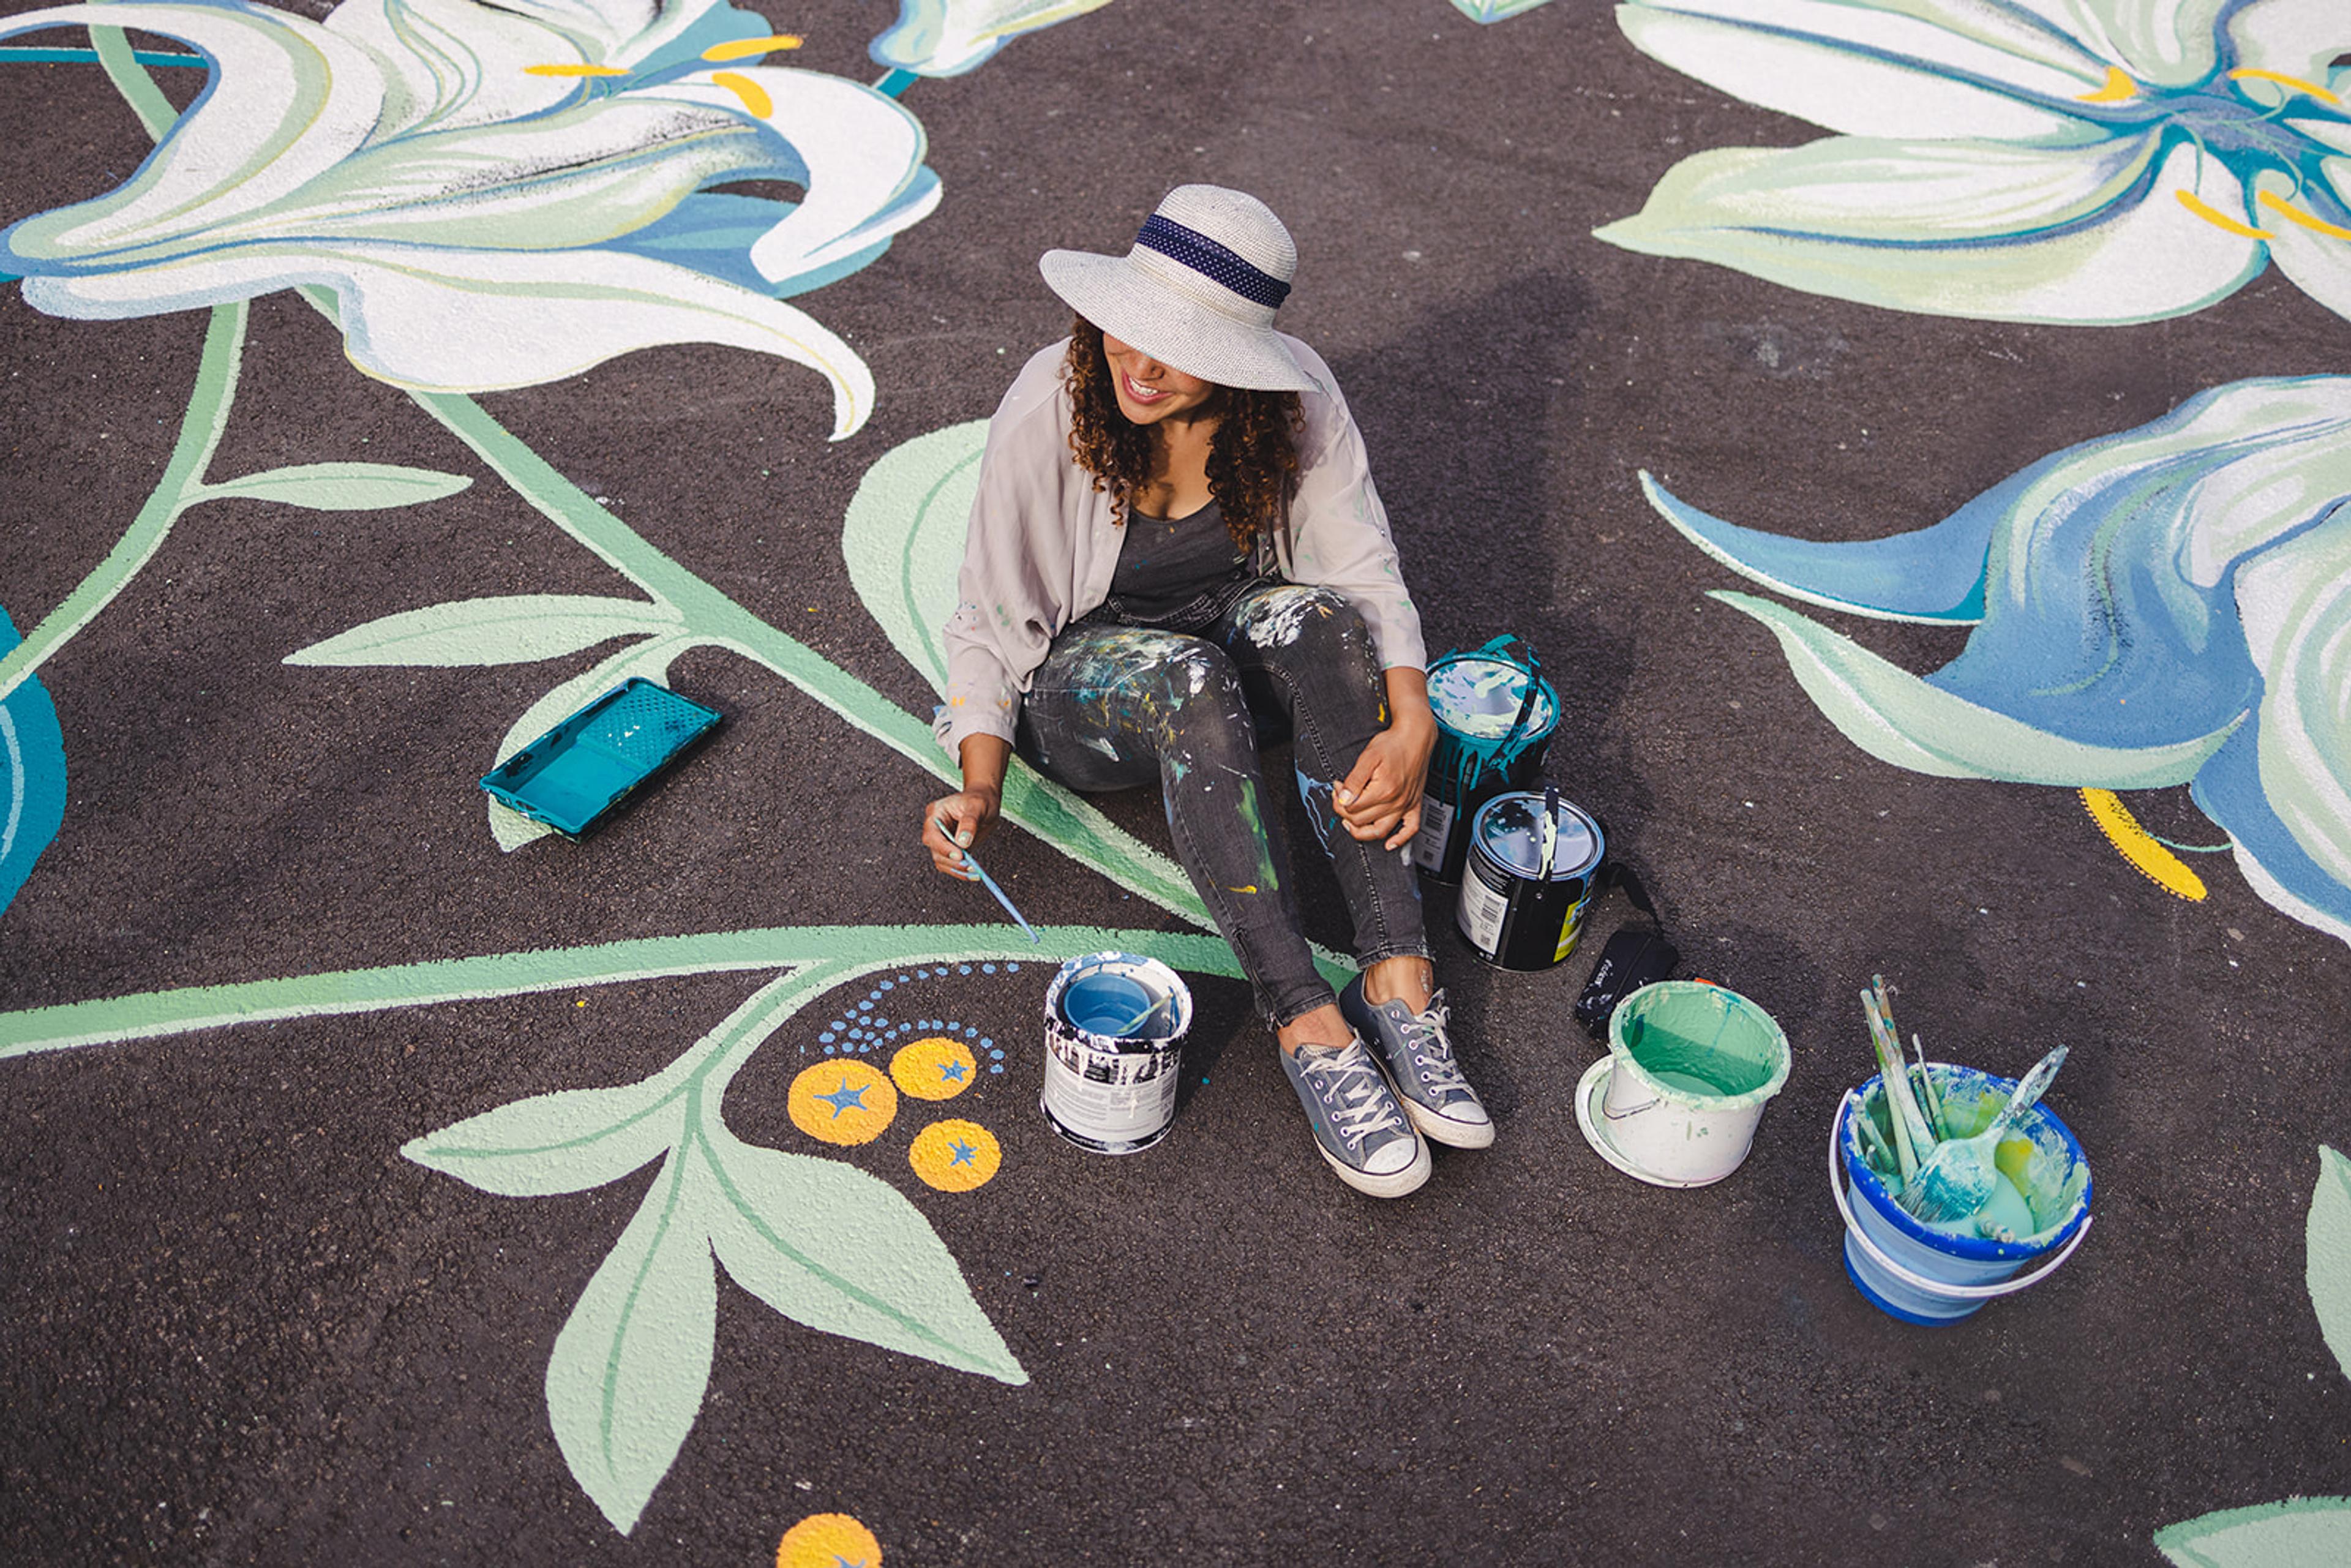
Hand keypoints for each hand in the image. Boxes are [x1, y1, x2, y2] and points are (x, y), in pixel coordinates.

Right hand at [923, 786, 999, 878]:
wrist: (985, 800)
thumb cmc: (980, 799)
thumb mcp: (977, 806)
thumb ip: (969, 823)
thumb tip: (963, 843)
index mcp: (936, 814)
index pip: (932, 835)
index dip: (943, 847)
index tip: (960, 855)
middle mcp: (935, 828)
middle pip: (935, 850)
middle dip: (952, 861)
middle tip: (969, 865)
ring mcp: (942, 840)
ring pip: (941, 861)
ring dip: (956, 869)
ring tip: (974, 872)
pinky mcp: (951, 849)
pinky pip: (951, 864)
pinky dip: (961, 871)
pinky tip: (974, 873)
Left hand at [1336, 707, 1435, 849]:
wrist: (1415, 737)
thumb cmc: (1393, 744)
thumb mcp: (1368, 757)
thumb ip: (1354, 780)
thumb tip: (1343, 799)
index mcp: (1383, 790)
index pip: (1352, 807)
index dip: (1338, 798)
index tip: (1337, 787)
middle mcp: (1396, 801)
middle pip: (1362, 820)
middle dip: (1345, 811)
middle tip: (1341, 796)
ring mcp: (1406, 805)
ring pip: (1381, 831)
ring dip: (1362, 832)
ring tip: (1350, 823)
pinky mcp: (1414, 805)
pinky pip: (1411, 829)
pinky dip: (1401, 840)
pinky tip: (1390, 844)